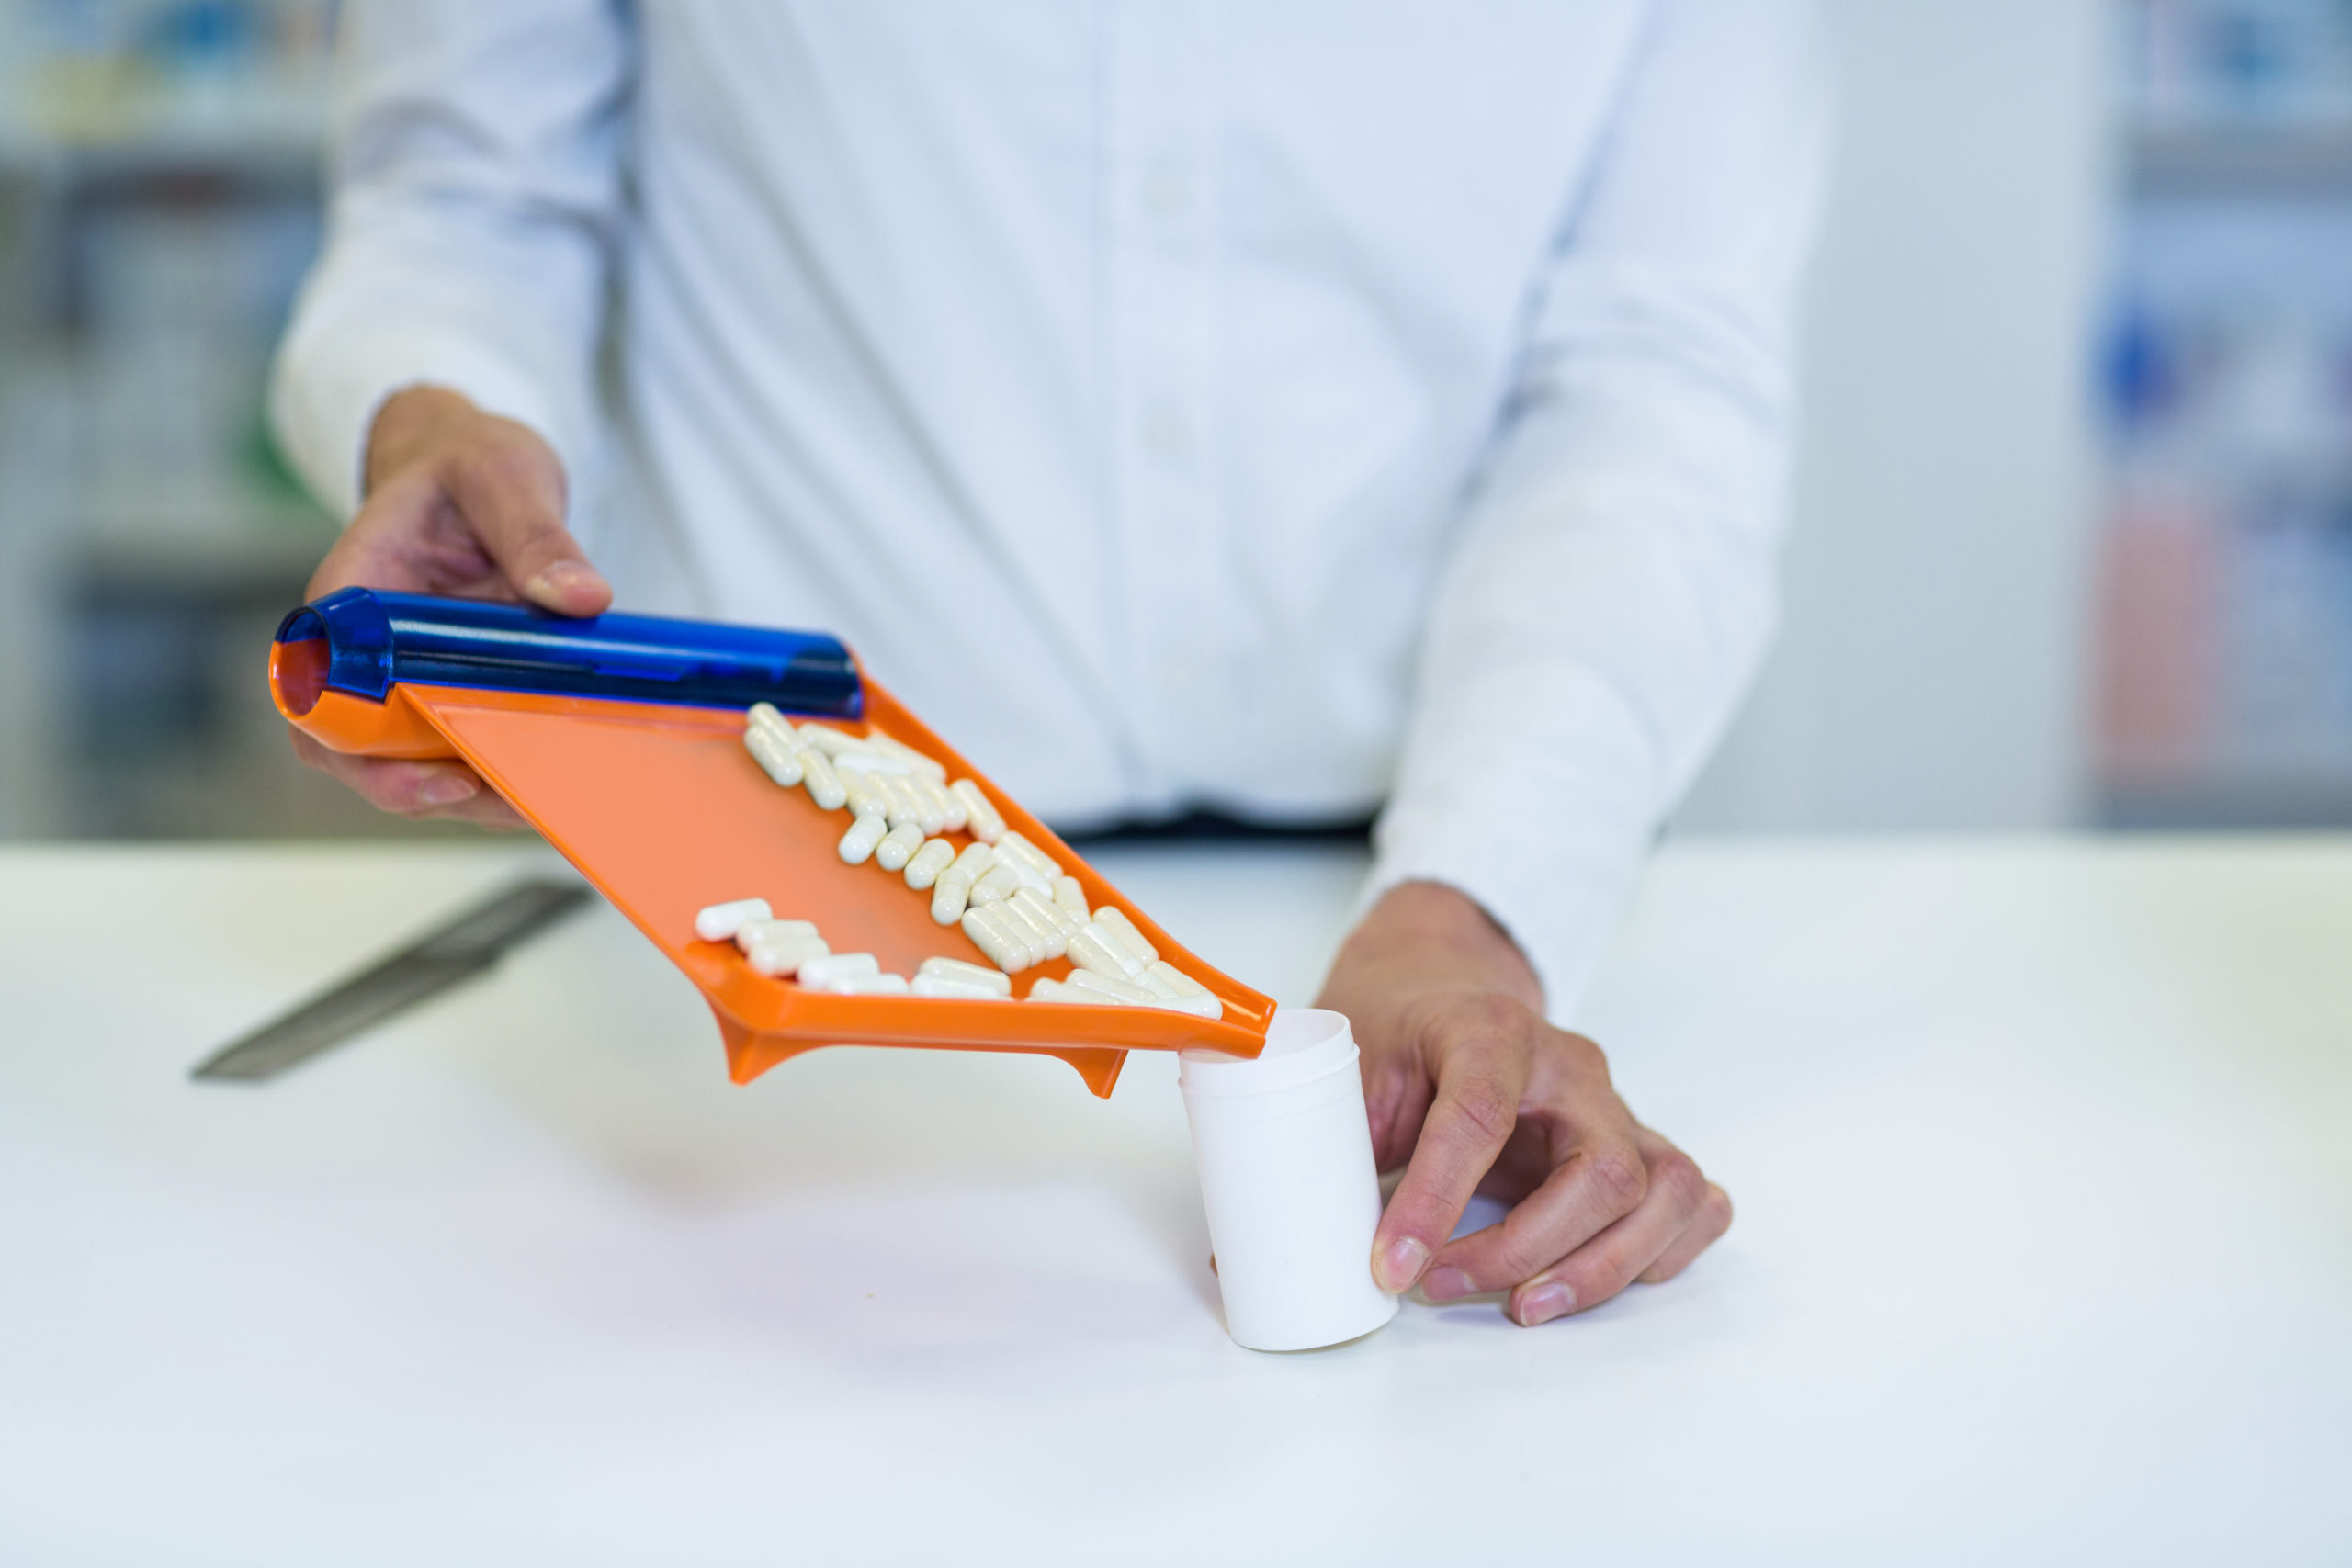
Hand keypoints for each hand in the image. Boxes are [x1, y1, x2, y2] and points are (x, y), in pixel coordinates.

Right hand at [291, 386, 611, 826]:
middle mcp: (365, 653)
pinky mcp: (451, 692)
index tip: (430, 769)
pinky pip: (463, 747)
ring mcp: (406, 679)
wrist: (477, 467)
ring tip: (543, 801)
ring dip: (472, 794)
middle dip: (422, 788)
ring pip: (413, 761)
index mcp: (350, 600)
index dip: (357, 746)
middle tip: (505, 801)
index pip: (319, 691)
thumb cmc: (468, 465)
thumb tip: (582, 598)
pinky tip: (557, 779)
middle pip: (358, 749)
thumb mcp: (503, 477)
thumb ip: (535, 534)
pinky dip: (502, 772)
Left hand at [1316, 881, 1731, 1325]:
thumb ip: (1315, 1144)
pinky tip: (1603, 1278)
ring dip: (1600, 1267)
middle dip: (1523, 1248)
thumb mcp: (1345, 1062)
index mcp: (1490, 1029)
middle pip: (1600, 1169)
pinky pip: (1691, 1198)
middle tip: (1438, 1286)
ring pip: (1661, 1192)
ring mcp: (1615, 1105)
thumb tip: (1244, 1249)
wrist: (1443, 974)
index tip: (1388, 1265)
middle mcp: (1572, 1067)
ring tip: (1523, 1307)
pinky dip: (1665, 1250)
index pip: (1477, 1116)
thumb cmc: (1393, 1021)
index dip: (1434, 1200)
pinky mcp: (1635, 1142)